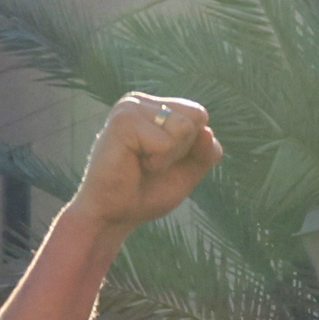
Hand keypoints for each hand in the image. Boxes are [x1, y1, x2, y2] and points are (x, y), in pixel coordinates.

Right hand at [69, 92, 219, 232]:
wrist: (112, 217)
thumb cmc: (145, 193)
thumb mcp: (188, 172)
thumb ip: (206, 151)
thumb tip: (207, 131)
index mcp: (153, 107)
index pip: (198, 114)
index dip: (190, 146)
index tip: (159, 160)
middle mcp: (140, 101)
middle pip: (196, 116)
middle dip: (181, 149)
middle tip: (149, 164)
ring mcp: (129, 108)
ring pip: (184, 128)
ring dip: (167, 158)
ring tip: (141, 164)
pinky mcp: (122, 122)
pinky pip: (166, 143)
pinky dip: (156, 163)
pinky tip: (133, 166)